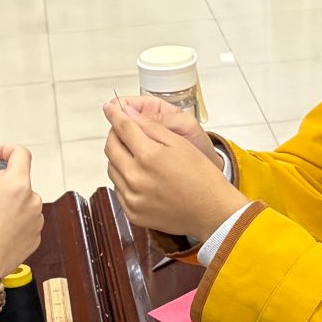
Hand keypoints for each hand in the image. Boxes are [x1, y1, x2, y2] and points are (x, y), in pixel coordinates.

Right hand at [0, 145, 42, 277]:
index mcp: (18, 184)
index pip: (21, 154)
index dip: (5, 149)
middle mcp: (33, 200)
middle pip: (19, 179)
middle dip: (1, 181)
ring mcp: (36, 220)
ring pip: (22, 200)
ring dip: (8, 201)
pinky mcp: (35, 238)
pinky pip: (25, 219)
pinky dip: (13, 218)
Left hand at [105, 103, 246, 238]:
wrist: (212, 212)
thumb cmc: (202, 177)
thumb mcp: (180, 143)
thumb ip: (151, 126)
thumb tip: (128, 113)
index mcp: (148, 156)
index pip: (122, 128)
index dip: (115, 115)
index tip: (110, 109)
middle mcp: (135, 178)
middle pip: (111, 148)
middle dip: (114, 135)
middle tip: (123, 131)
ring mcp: (132, 198)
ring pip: (111, 169)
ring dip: (118, 157)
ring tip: (134, 154)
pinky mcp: (132, 213)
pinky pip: (118, 189)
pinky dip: (123, 178)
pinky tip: (139, 176)